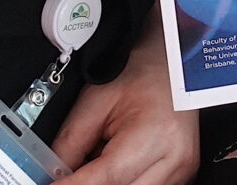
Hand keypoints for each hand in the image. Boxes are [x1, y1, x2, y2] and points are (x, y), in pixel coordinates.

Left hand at [51, 19, 196, 184]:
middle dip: (90, 184)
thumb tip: (54, 173)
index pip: (106, 177)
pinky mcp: (180, 175)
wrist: (171, 63)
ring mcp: (181, 170)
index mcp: (154, 135)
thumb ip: (70, 142)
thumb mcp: (95, 102)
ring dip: (108, 183)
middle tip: (68, 174)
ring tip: (96, 159)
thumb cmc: (140, 72)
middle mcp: (174, 159)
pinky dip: (124, 181)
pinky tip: (114, 164)